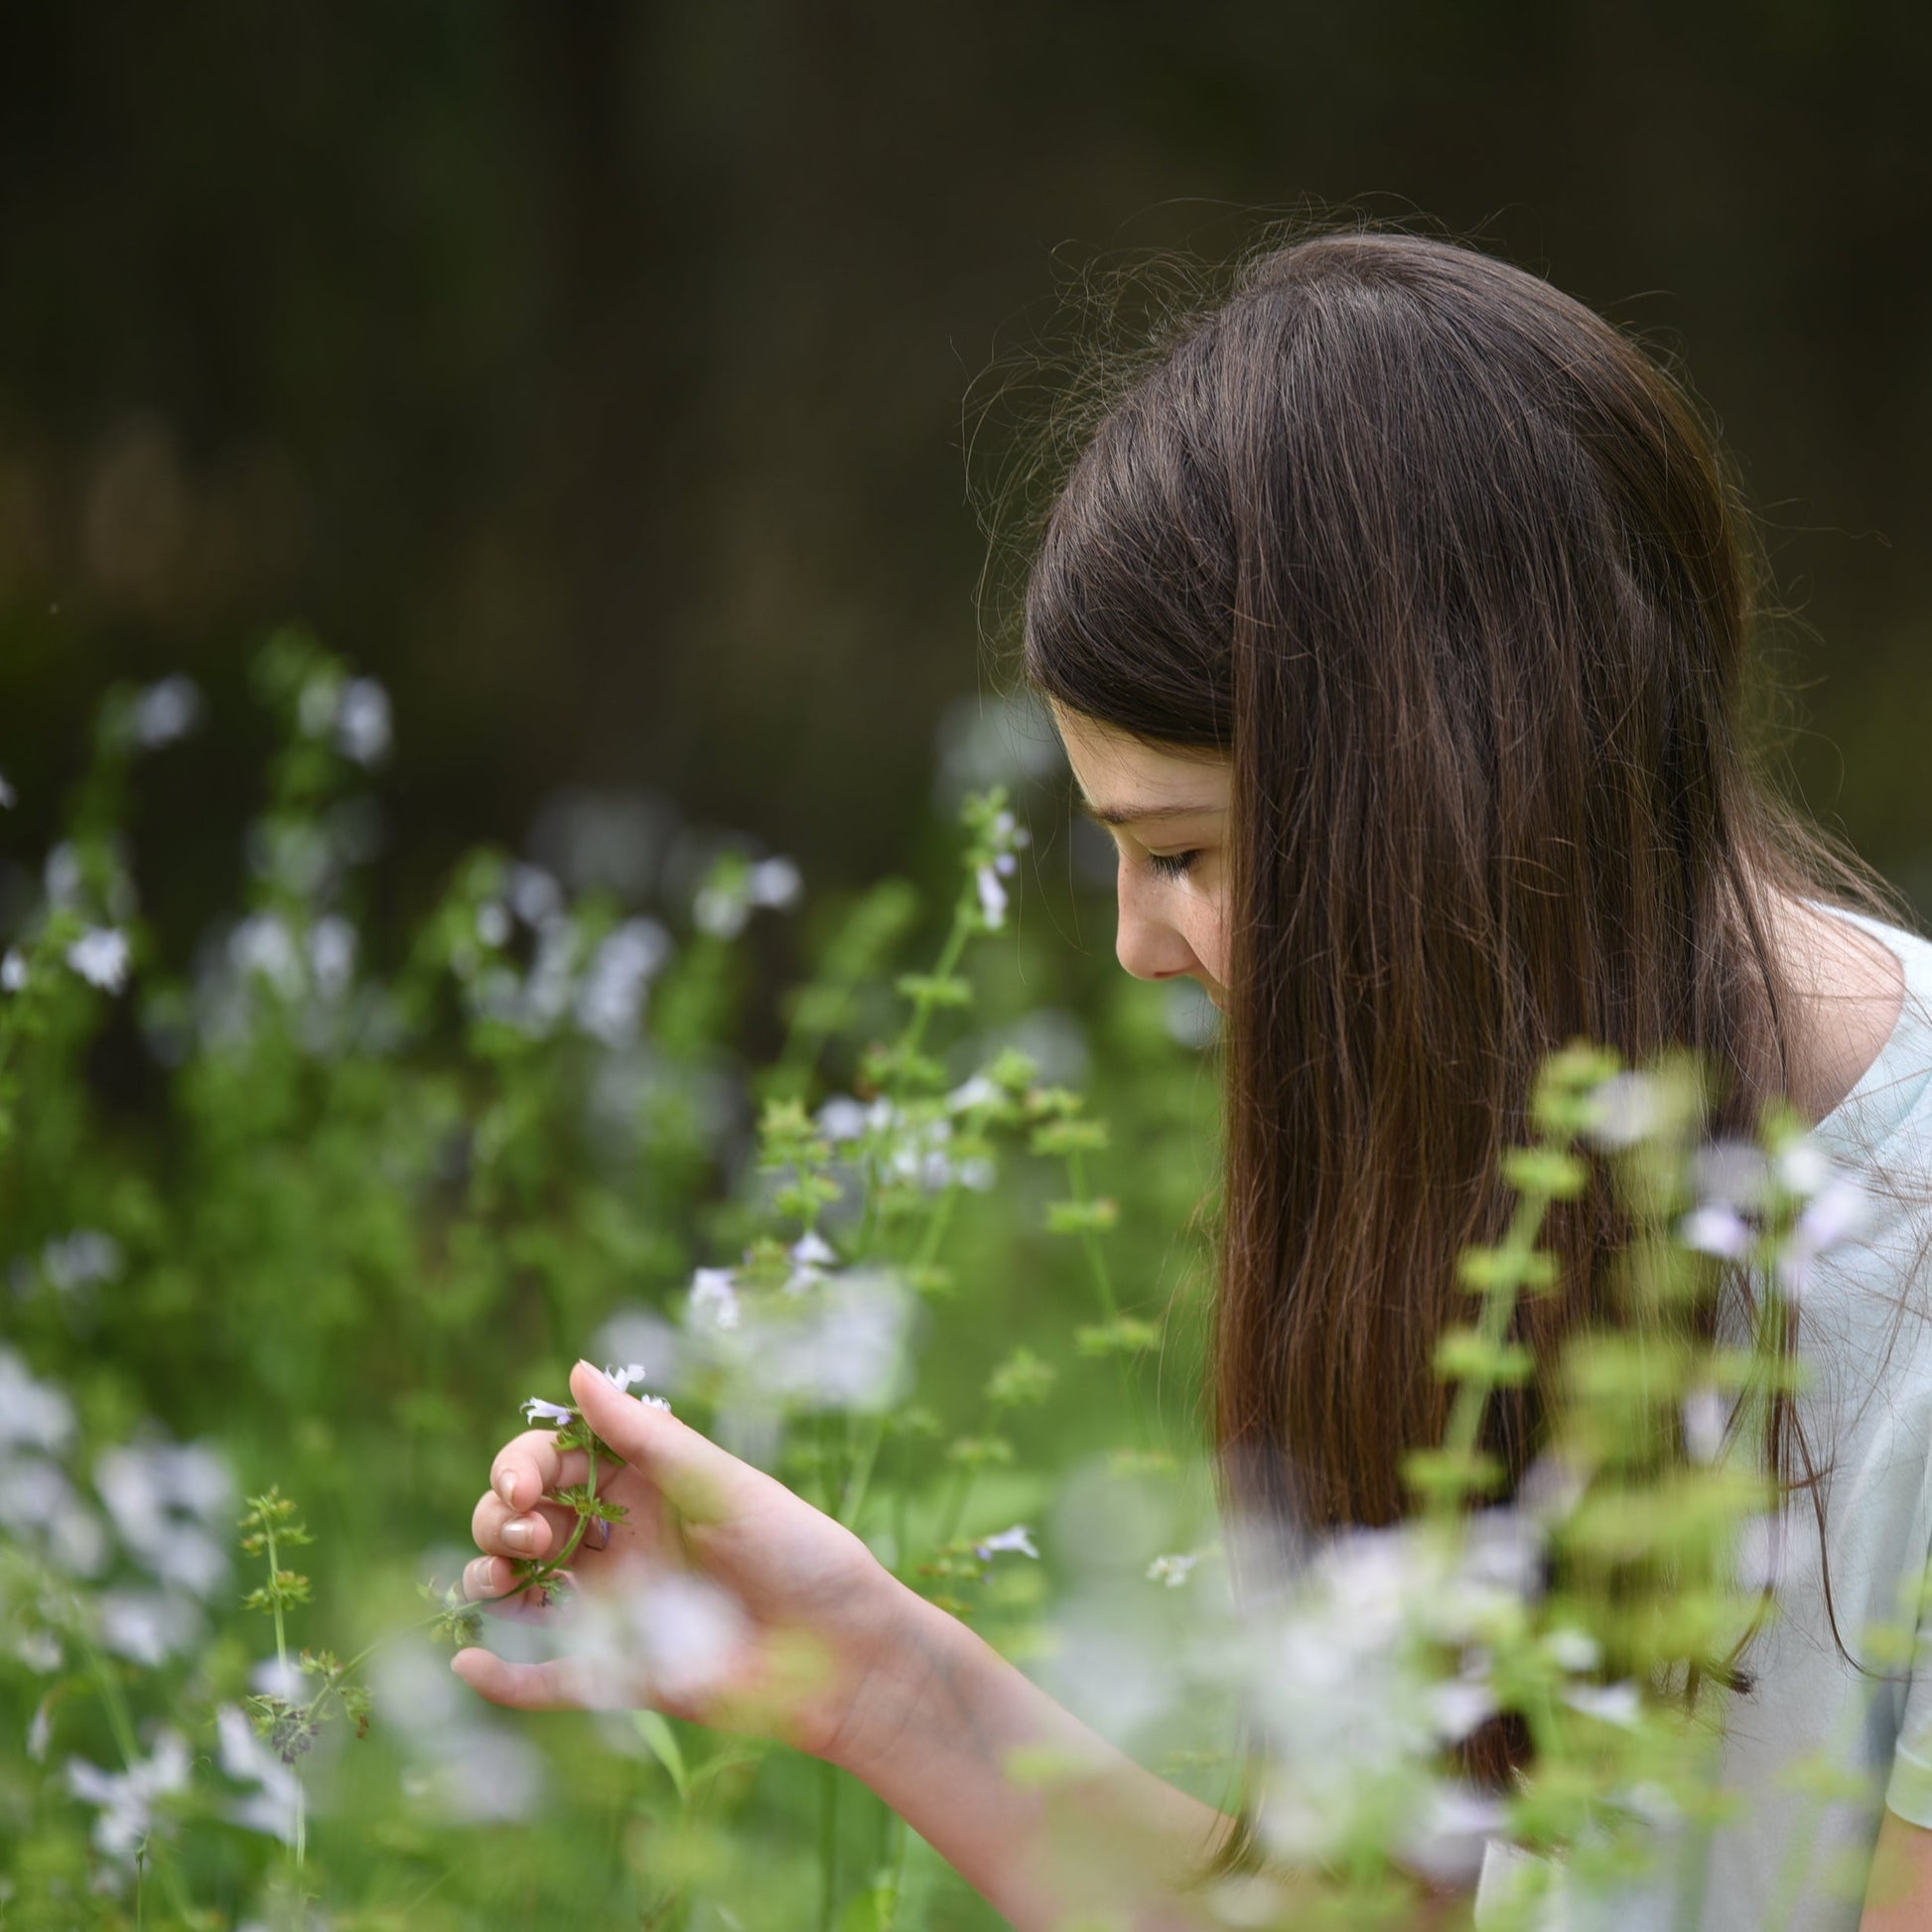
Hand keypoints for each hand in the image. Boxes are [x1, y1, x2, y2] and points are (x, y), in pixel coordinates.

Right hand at [452, 1360, 916, 1764]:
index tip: (521, 1488)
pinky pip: (547, 1679)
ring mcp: (614, 1608)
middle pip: (521, 1521)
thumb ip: (645, 1438)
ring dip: (489, 1581)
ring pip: (521, 1593)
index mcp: (639, 1485)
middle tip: (529, 1538)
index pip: (550, 1462)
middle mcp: (616, 1541)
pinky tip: (469, 1664)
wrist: (844, 1649)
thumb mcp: (720, 1485)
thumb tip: (576, 1371)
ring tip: (499, 1584)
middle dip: (498, 1521)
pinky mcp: (620, 1675)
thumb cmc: (796, 1549)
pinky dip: (503, 1677)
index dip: (520, 1468)